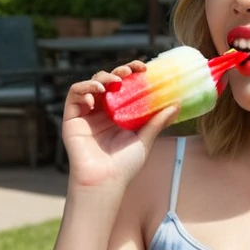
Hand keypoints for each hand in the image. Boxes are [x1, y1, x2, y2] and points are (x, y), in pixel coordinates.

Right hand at [62, 60, 177, 190]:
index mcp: (118, 114)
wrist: (105, 181)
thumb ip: (157, 121)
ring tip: (114, 82)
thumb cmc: (124, 165)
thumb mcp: (145, 139)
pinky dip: (84, 89)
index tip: (143, 68)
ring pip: (90, 84)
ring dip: (102, 77)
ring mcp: (87, 114)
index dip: (132, 73)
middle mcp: (102, 111)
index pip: (124, 86)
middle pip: (107, 81)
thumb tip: (177, 104)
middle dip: (118, 71)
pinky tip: (96, 96)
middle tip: (129, 71)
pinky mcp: (72, 118)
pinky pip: (74, 95)